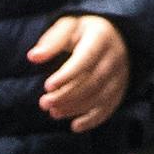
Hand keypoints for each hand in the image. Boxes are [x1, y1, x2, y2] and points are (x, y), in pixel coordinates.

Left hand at [28, 11, 132, 129]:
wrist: (113, 34)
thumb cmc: (83, 31)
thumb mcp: (68, 26)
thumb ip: (51, 41)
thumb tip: (33, 57)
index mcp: (101, 37)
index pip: (86, 59)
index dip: (67, 75)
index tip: (47, 86)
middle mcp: (115, 57)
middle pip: (92, 81)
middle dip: (67, 95)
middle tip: (44, 103)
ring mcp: (120, 74)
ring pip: (100, 97)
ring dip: (75, 108)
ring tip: (53, 112)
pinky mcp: (121, 89)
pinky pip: (109, 108)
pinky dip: (92, 120)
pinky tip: (75, 126)